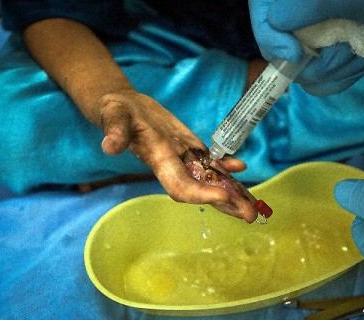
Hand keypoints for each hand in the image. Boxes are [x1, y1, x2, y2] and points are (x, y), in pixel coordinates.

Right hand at [98, 90, 257, 221]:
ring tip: (254, 204)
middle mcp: (174, 165)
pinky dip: (226, 166)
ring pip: (211, 179)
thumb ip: (115, 130)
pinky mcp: (189, 147)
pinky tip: (240, 166)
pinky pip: (210, 161)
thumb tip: (109, 146)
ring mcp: (184, 158)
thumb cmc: (116, 111)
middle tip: (251, 215)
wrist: (125, 109)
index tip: (224, 196)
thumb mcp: (114, 115)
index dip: (202, 194)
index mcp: (158, 161)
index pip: (181, 186)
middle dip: (226, 204)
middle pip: (203, 190)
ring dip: (232, 192)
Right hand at [249, 0, 363, 95]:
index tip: (297, 53)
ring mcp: (319, 33)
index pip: (265, 9)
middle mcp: (308, 11)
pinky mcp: (332, 55)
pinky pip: (315, 80)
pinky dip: (338, 79)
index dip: (270, 33)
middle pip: (276, 42)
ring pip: (296, 66)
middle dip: (313, 56)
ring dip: (332, 68)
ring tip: (363, 53)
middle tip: (350, 48)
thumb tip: (276, 24)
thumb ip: (313, 3)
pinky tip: (362, 63)